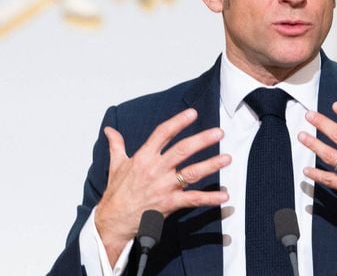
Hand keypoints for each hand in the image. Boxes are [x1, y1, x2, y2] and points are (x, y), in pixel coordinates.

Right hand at [95, 108, 229, 264]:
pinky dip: (209, 198)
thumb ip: (116, 145)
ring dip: (211, 165)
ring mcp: (164, 187)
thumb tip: (109, 130)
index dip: (178, 122)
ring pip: (191, 173)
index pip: (163, 133)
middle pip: (182, 150)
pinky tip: (223, 195)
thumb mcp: (116, 165)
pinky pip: (193, 200)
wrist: (113, 222)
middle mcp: (156, 169)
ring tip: (226, 158)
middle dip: (202, 140)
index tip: (192, 113)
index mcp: (143, 157)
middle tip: (219, 133)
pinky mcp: (169, 204)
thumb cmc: (116, 193)